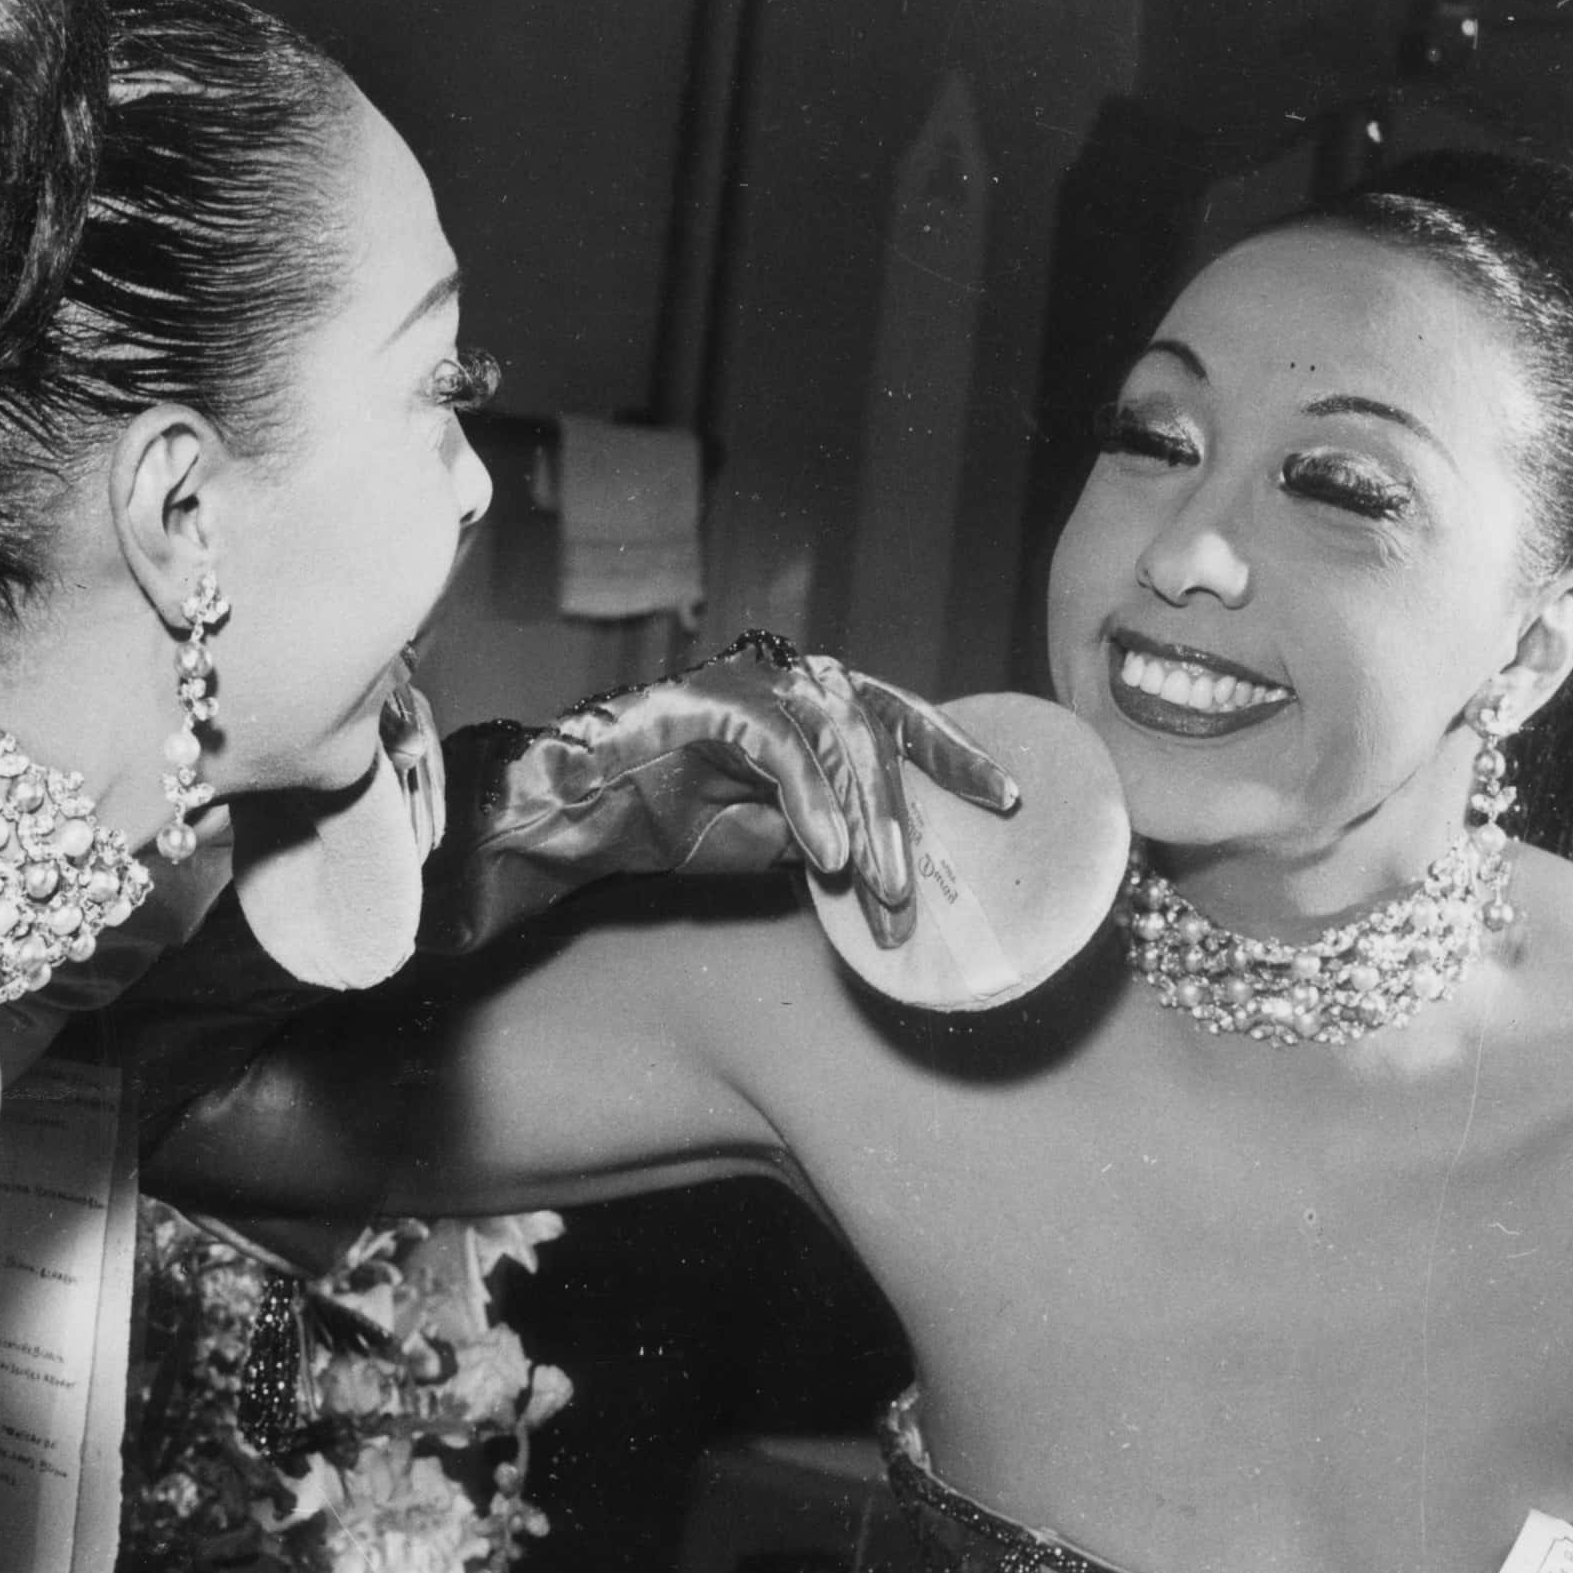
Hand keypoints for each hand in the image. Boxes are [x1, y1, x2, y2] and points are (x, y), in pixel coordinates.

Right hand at [432, 631, 1018, 956]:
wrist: (561, 823)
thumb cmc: (661, 828)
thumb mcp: (770, 841)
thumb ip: (834, 837)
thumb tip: (903, 873)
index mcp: (807, 707)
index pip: (899, 718)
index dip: (956, 754)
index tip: (1011, 801)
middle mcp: (783, 681)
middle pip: (878, 727)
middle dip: (912, 810)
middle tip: (925, 888)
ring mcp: (743, 684)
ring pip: (838, 733)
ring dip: (867, 819)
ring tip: (879, 891)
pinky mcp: (701, 701)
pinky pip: (777, 744)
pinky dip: (810, 802)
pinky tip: (825, 859)